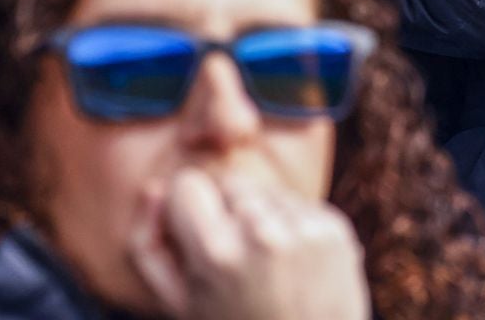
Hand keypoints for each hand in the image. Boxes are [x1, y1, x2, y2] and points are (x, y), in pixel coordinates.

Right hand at [128, 169, 370, 319]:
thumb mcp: (178, 303)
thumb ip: (148, 246)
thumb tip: (155, 187)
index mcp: (215, 253)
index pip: (187, 184)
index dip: (186, 210)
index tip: (194, 236)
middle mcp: (262, 233)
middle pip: (229, 181)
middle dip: (226, 211)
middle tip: (235, 261)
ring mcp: (304, 229)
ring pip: (266, 190)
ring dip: (260, 215)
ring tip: (265, 266)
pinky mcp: (335, 229)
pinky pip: (299, 203)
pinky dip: (292, 225)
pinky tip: (293, 265)